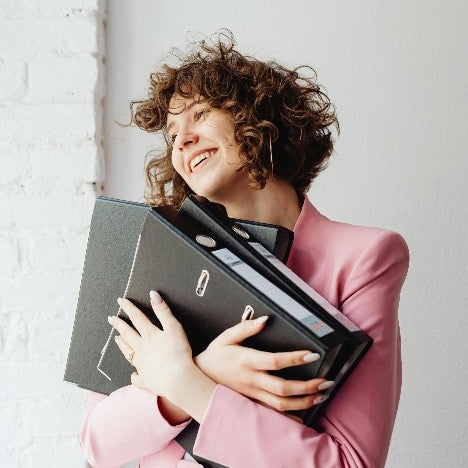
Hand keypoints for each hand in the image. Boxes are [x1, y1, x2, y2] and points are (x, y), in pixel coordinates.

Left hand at [109, 291, 196, 400]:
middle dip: (119, 324)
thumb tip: (153, 295)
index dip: (129, 308)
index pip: (137, 318)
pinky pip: (137, 376)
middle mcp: (142, 348)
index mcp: (149, 335)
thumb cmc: (178, 353)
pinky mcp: (145, 378)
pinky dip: (134, 374)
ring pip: (128, 352)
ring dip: (122, 344)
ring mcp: (141, 364)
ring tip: (117, 339)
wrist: (177, 378)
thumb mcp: (174, 327)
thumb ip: (163, 311)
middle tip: (111, 318)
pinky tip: (133, 374)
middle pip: (128, 334)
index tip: (120, 301)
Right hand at [194, 316, 333, 413]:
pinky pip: (273, 413)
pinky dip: (290, 416)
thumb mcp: (226, 337)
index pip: (275, 361)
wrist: (197, 379)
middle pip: (283, 388)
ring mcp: (252, 394)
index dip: (295, 358)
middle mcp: (251, 380)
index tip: (312, 355)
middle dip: (307, 386)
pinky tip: (304, 413)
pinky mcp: (251, 403)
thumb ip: (245, 327)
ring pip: (281, 404)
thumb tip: (264, 319)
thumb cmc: (213, 356)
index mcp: (246, 361)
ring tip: (321, 396)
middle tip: (326, 382)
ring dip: (304, 402)